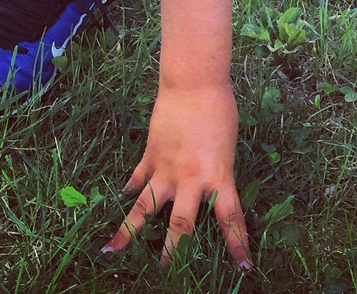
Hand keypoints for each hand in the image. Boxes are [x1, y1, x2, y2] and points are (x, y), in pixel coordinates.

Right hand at [104, 83, 250, 268]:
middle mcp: (191, 178)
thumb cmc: (220, 110)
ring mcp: (167, 168)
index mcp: (219, 176)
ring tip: (112, 252)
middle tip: (168, 274)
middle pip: (182, 225)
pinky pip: (138, 178)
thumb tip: (207, 194)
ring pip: (145, 208)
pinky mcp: (150, 155)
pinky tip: (122, 198)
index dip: (238, 246)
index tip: (244, 270)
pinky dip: (130, 189)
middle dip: (175, 253)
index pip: (231, 220)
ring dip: (129, 232)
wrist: (194, 82)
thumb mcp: (227, 149)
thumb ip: (217, 174)